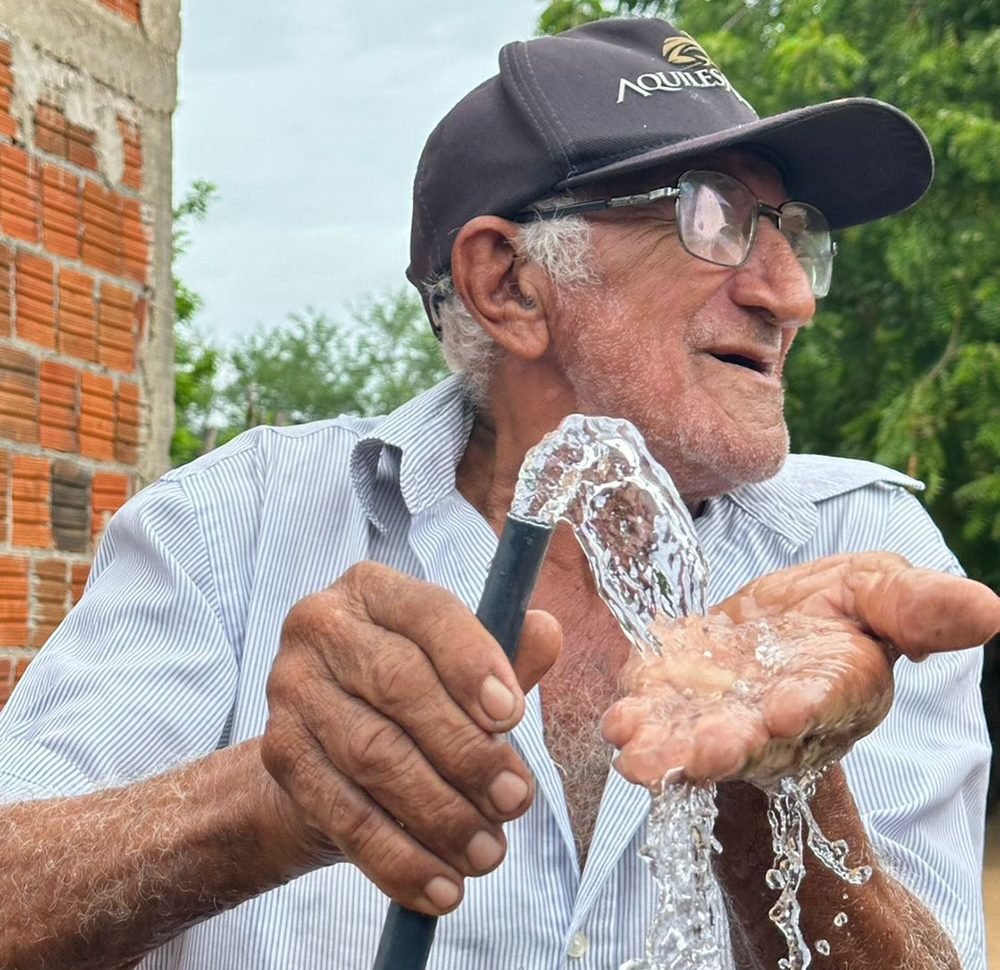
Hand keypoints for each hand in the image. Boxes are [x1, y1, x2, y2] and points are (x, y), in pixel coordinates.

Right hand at [259, 561, 560, 913]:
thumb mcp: (455, 669)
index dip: (473, 664)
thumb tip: (546, 630)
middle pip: (400, 687)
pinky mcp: (280, 756)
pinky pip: (344, 813)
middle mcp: (322, 627)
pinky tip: (441, 886)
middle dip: (466, 753)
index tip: (514, 716)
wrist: (321, 751)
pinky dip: (398, 858)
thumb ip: (502, 654)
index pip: (428, 613)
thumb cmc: (404, 697)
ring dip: (440, 813)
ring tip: (488, 852)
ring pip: (374, 755)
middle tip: (515, 800)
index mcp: (374, 589)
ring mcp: (291, 690)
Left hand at [603, 552, 999, 787]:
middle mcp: (776, 719)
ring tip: (639, 757)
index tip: (786, 711)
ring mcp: (721, 716)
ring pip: (696, 745)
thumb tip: (992, 610)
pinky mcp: (676, 703)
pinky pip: (656, 719)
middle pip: (754, 742)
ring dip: (669, 753)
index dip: (806, 709)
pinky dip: (637, 724)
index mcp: (834, 690)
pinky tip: (619, 725)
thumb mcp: (879, 593)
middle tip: (707, 753)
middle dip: (730, 748)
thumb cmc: (836, 612)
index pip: (824, 704)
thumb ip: (920, 607)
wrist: (777, 626)